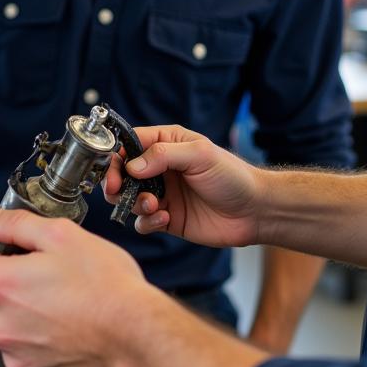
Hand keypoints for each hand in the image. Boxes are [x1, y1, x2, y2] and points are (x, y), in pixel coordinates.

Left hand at [0, 205, 153, 366]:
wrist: (134, 334)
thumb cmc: (106, 287)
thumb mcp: (62, 236)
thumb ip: (16, 224)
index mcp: (0, 285)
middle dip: (11, 279)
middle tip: (48, 272)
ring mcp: (14, 353)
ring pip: (8, 321)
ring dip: (26, 309)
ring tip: (64, 298)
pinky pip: (26, 346)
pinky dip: (41, 334)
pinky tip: (68, 321)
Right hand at [104, 125, 262, 248]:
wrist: (254, 211)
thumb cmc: (232, 176)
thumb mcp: (200, 155)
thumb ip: (164, 155)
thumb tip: (132, 166)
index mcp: (168, 144)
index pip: (130, 144)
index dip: (116, 156)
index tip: (112, 170)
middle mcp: (161, 168)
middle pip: (122, 172)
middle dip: (115, 183)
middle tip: (116, 191)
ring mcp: (163, 194)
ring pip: (128, 198)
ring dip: (133, 203)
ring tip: (153, 205)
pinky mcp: (167, 218)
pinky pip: (143, 222)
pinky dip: (147, 222)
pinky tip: (165, 219)